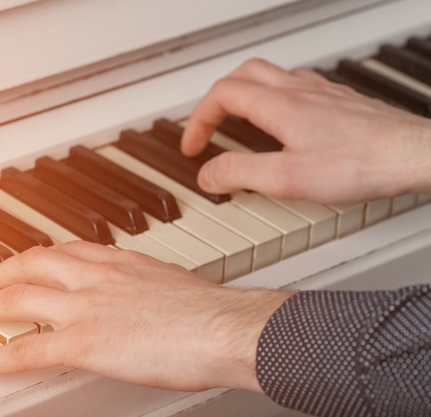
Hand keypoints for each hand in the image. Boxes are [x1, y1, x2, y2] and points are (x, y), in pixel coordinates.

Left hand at [0, 241, 291, 391]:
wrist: (225, 325)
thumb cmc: (212, 311)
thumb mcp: (176, 285)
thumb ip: (150, 288)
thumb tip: (147, 300)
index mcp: (121, 262)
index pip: (68, 250)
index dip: (40, 254)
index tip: (27, 257)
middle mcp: (96, 276)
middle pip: (33, 265)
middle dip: (0, 270)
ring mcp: (85, 307)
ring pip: (17, 299)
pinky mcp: (82, 343)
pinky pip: (23, 349)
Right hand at [182, 58, 430, 203]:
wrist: (416, 155)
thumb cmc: (361, 164)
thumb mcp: (286, 178)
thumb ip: (239, 173)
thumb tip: (208, 175)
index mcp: (279, 105)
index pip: (222, 95)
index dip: (198, 120)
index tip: (193, 147)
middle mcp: (299, 91)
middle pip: (243, 75)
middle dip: (217, 99)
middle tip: (209, 125)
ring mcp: (323, 93)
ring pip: (271, 76)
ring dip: (245, 93)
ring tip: (239, 119)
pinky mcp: (341, 102)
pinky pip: (298, 86)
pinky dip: (276, 98)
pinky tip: (286, 120)